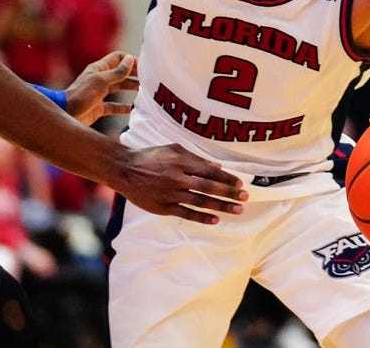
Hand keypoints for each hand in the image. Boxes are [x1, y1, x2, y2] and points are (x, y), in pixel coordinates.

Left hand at [64, 50, 137, 124]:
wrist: (67, 114)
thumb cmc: (82, 95)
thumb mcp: (101, 81)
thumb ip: (117, 72)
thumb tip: (130, 59)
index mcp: (99, 69)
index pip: (117, 58)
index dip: (130, 60)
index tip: (143, 67)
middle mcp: (99, 79)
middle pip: (120, 73)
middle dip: (133, 74)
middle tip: (147, 79)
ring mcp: (99, 93)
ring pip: (118, 88)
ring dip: (130, 88)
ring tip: (143, 91)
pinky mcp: (98, 107)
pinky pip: (114, 106)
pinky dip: (123, 107)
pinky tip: (132, 109)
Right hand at [115, 144, 245, 223]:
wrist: (124, 169)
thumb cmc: (150, 156)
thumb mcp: (172, 149)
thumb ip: (194, 158)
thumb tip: (217, 167)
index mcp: (180, 161)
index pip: (209, 171)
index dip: (226, 178)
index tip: (240, 184)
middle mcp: (177, 177)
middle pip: (208, 186)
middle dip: (228, 193)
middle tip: (245, 198)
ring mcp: (170, 193)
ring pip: (200, 201)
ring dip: (220, 206)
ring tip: (237, 210)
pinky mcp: (163, 207)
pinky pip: (185, 213)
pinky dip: (201, 217)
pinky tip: (215, 220)